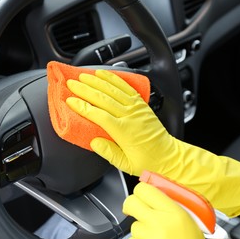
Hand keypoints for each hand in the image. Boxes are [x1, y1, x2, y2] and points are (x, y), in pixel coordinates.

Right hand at [66, 70, 239, 216]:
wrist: (169, 156)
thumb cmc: (147, 161)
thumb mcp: (125, 164)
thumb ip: (108, 152)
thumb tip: (93, 142)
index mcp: (124, 131)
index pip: (98, 115)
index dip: (82, 106)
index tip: (70, 100)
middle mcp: (130, 116)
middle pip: (103, 98)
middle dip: (85, 89)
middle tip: (71, 83)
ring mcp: (136, 108)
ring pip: (113, 89)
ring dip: (97, 81)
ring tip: (83, 75)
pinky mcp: (141, 104)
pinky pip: (125, 87)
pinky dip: (114, 79)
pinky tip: (104, 74)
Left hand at [123, 182, 206, 238]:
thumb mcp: (189, 222)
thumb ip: (171, 206)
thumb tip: (153, 194)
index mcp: (173, 213)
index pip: (145, 190)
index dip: (140, 191)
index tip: (141, 196)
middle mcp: (158, 223)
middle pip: (131, 202)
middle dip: (131, 206)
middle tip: (135, 211)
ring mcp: (147, 238)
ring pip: (133, 226)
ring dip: (141, 231)